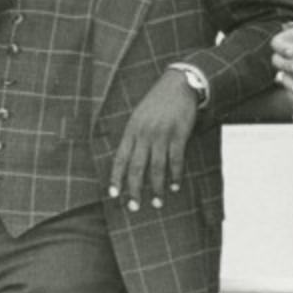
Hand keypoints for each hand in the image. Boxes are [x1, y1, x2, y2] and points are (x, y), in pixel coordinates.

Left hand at [108, 73, 198, 209]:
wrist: (178, 85)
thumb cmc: (158, 102)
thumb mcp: (139, 116)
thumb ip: (134, 136)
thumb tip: (129, 160)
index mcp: (131, 130)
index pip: (120, 158)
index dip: (116, 178)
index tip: (114, 195)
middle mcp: (144, 134)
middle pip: (136, 167)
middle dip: (134, 190)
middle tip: (134, 207)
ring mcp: (161, 134)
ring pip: (156, 167)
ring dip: (157, 188)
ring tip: (158, 203)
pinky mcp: (178, 134)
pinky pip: (175, 160)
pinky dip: (175, 175)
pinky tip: (175, 186)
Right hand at [272, 25, 292, 92]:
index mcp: (289, 42)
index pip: (277, 44)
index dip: (282, 48)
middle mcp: (284, 57)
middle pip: (277, 61)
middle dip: (287, 65)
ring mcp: (286, 71)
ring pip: (281, 77)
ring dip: (288, 82)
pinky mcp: (292, 83)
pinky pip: (288, 88)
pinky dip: (292, 92)